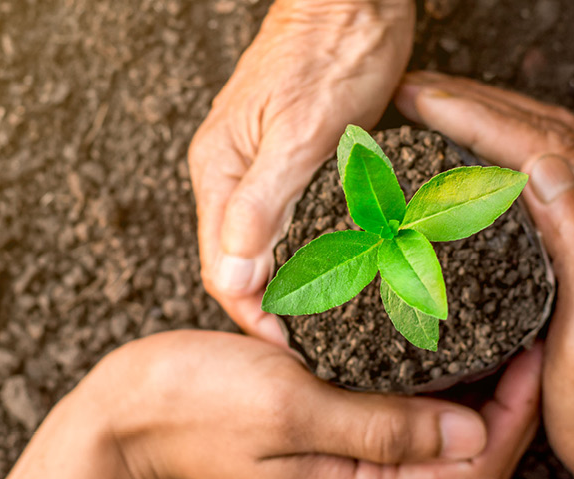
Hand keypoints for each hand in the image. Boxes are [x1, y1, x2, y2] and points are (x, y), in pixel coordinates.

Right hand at [0, 330, 542, 478]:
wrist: (122, 423)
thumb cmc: (193, 406)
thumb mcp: (291, 406)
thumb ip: (383, 424)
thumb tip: (475, 433)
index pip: (473, 468)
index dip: (518, 415)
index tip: (537, 349)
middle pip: (461, 458)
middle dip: (504, 402)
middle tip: (524, 331)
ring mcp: (338, 473)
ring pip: (430, 440)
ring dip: (467, 393)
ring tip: (489, 328)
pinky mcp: (319, 446)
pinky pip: (393, 425)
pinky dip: (422, 390)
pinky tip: (424, 342)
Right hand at [189, 0, 413, 342]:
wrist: (352, 0)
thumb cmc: (331, 53)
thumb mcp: (301, 131)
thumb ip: (263, 203)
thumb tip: (231, 277)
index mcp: (221, 173)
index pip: (221, 268)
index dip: (251, 315)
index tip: (287, 349)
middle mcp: (231, 175)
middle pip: (238, 263)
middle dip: (267, 308)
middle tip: (308, 347)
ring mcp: (258, 167)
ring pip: (263, 245)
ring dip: (286, 284)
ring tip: (321, 322)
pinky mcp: (288, 159)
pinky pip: (287, 221)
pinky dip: (305, 252)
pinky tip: (331, 268)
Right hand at [396, 71, 573, 478]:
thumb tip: (546, 168)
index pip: (557, 154)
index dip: (485, 122)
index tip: (427, 104)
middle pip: (560, 137)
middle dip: (485, 107)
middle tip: (419, 94)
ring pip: (562, 150)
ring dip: (499, 121)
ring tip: (439, 108)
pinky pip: (565, 179)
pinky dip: (516, 154)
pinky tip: (481, 154)